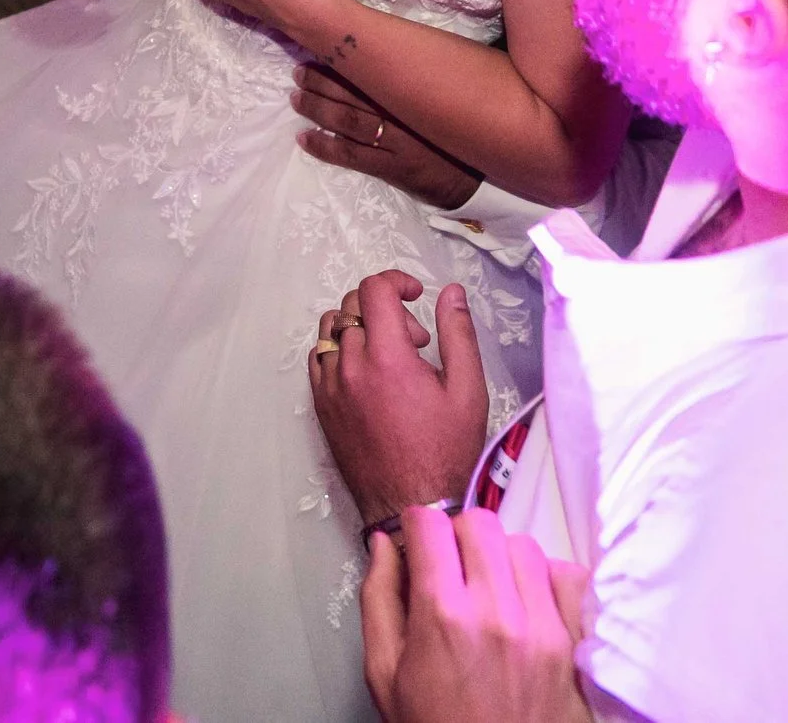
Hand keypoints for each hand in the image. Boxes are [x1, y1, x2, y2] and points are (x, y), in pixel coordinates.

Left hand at [293, 65, 479, 208]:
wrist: (478, 179)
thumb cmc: (460, 132)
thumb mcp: (445, 96)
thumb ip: (419, 78)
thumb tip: (393, 51)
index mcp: (414, 92)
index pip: (372, 72)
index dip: (343, 62)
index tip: (321, 50)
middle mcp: (402, 114)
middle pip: (353, 94)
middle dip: (322, 82)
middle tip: (298, 72)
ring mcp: (396, 143)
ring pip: (348, 122)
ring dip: (318, 108)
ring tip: (296, 98)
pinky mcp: (392, 168)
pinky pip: (351, 156)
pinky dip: (325, 147)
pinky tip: (304, 138)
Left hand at [311, 271, 488, 528]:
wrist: (411, 505)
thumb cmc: (445, 452)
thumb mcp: (467, 390)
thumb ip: (458, 334)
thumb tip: (452, 292)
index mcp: (388, 359)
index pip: (374, 290)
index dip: (397, 281)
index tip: (417, 295)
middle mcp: (351, 367)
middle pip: (353, 305)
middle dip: (386, 309)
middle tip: (416, 341)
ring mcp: (330, 388)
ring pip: (332, 328)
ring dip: (361, 326)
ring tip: (391, 356)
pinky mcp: (321, 406)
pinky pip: (319, 358)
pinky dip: (341, 350)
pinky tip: (368, 373)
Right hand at [360, 508, 591, 722]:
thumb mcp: (385, 673)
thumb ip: (378, 601)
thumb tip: (383, 547)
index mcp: (442, 617)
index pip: (430, 526)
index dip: (415, 527)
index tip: (416, 541)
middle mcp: (496, 613)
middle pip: (478, 524)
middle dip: (456, 535)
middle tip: (449, 565)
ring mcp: (541, 627)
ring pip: (523, 544)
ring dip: (500, 556)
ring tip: (488, 588)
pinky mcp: (571, 644)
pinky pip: (567, 576)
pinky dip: (547, 578)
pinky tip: (527, 600)